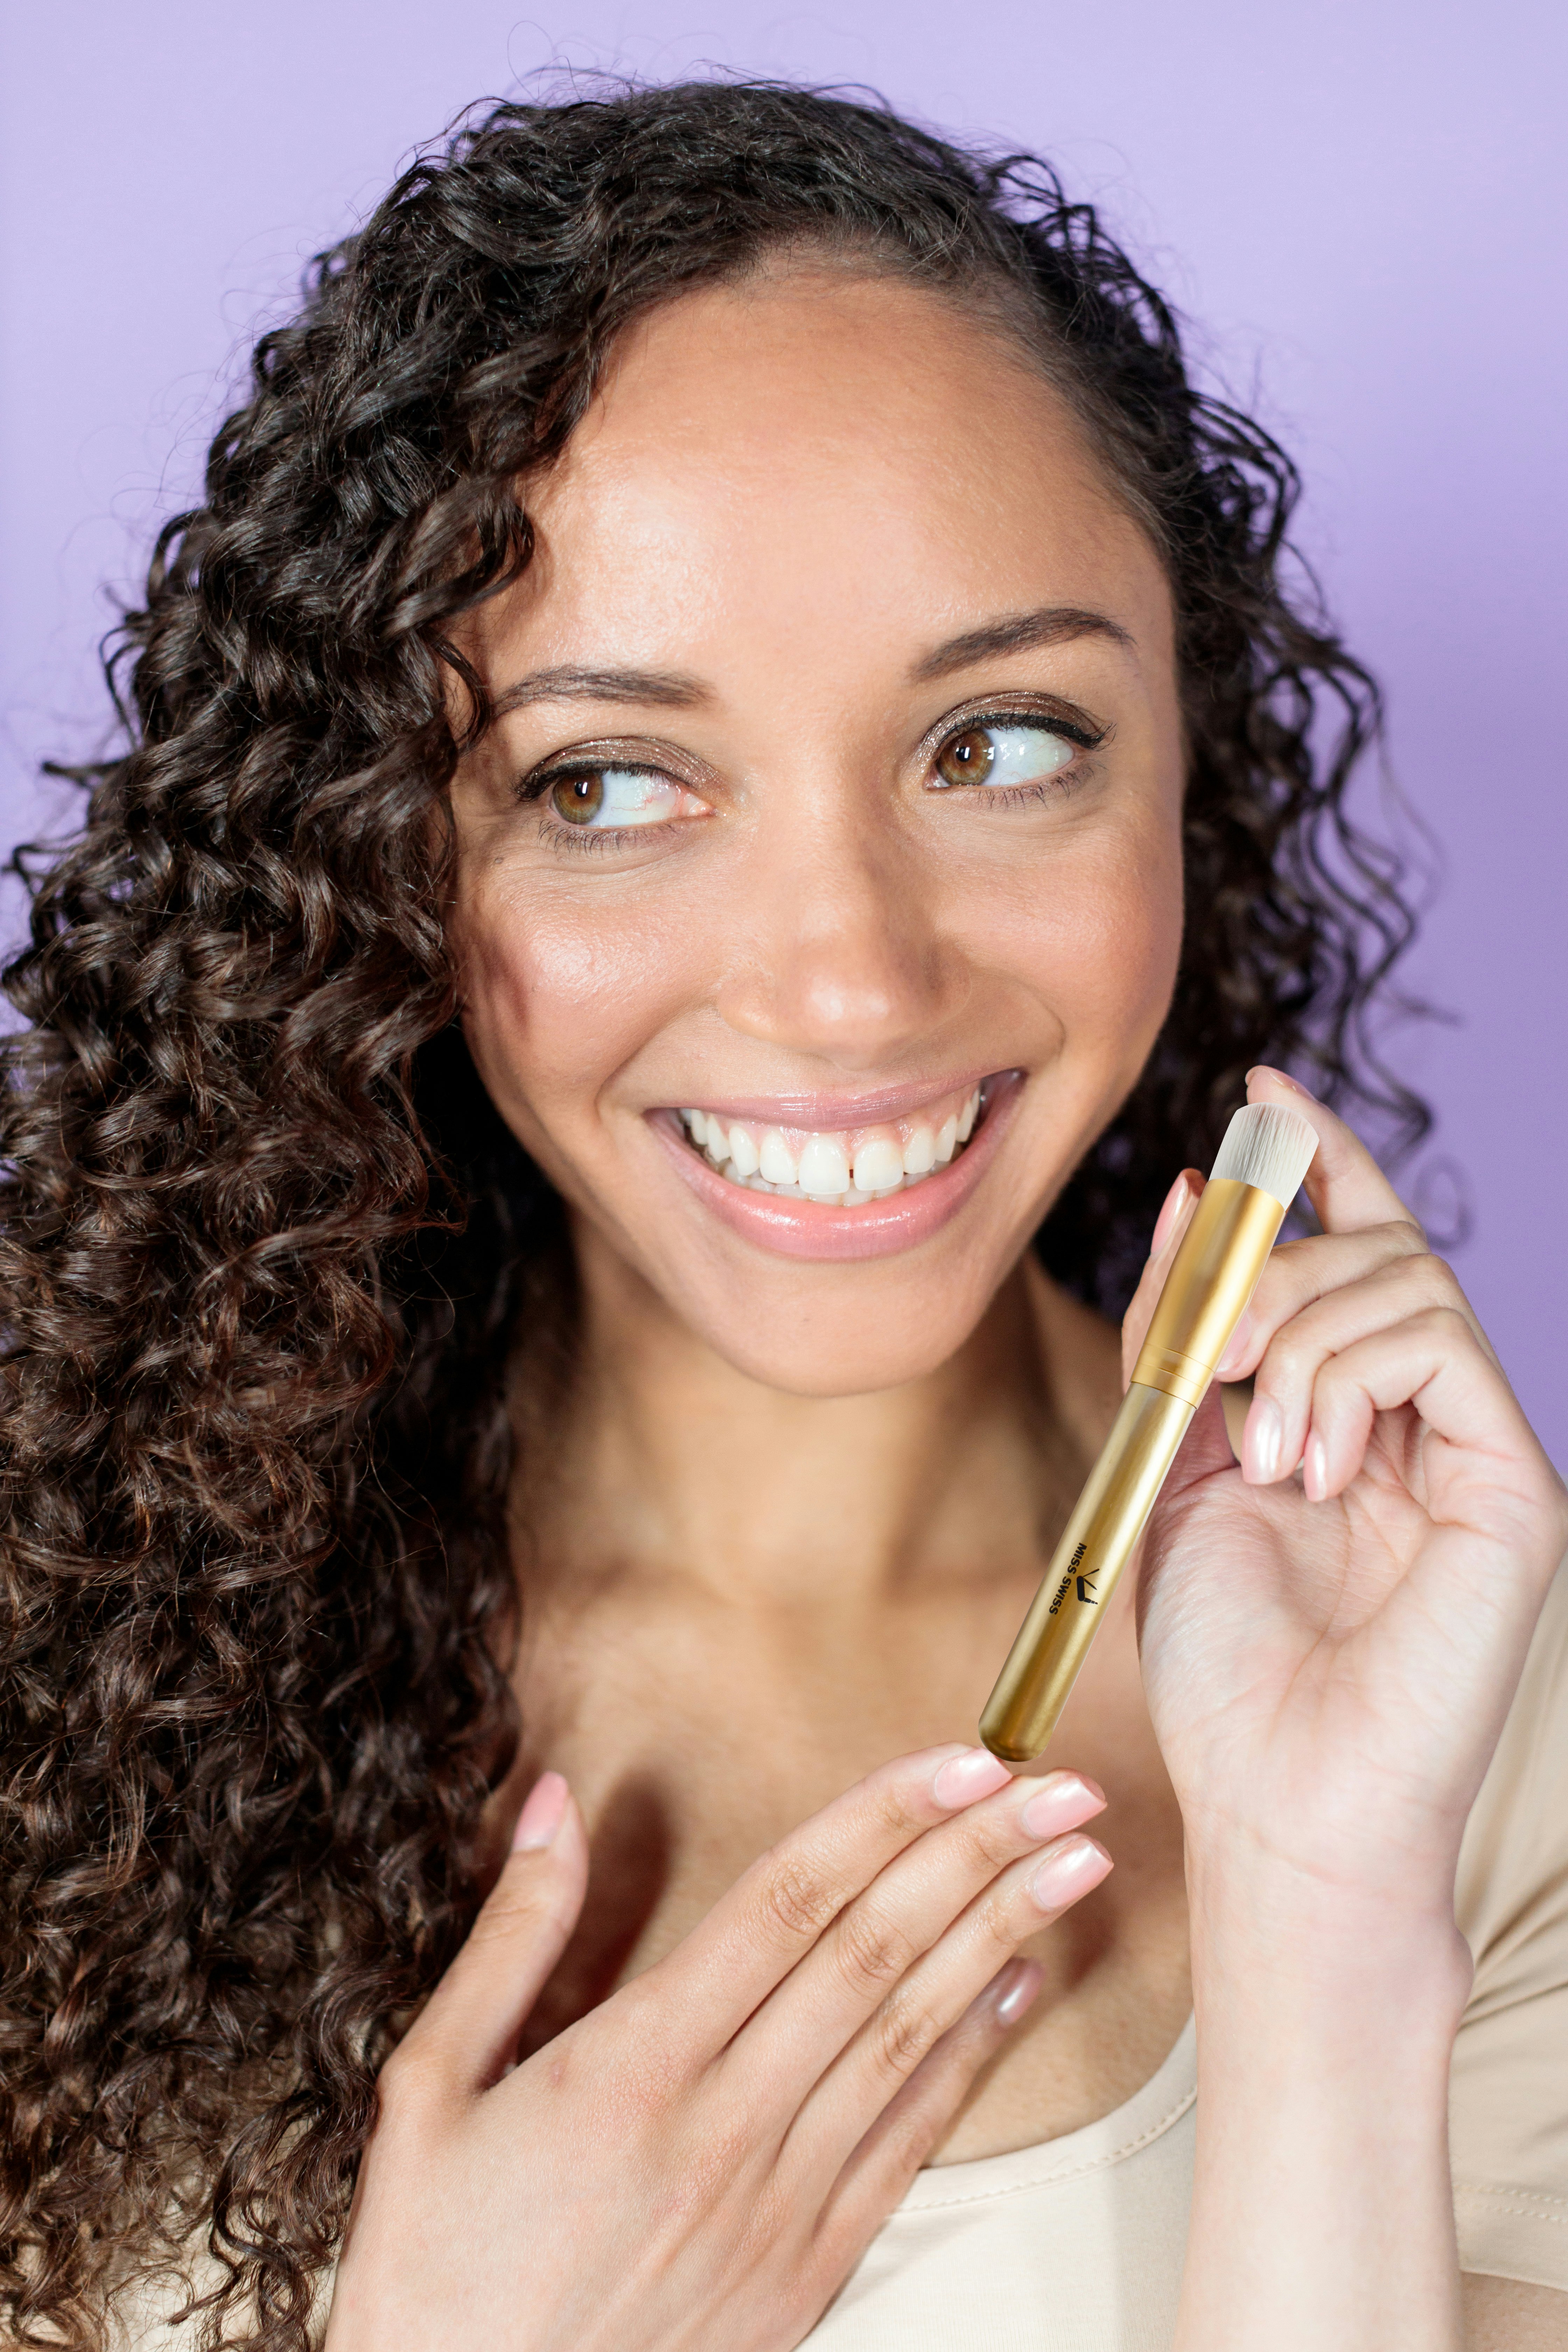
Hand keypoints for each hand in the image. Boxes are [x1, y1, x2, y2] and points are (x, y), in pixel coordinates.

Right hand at [325, 1745, 1109, 2351]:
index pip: (787, 1903)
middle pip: (873, 1956)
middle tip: (1054, 1788)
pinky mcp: (805, 2270)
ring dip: (1000, 1936)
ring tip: (1071, 1865)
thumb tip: (556, 1806)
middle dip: (975, 1856)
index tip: (956, 1762)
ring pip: (910, 2035)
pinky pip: (909, 2141)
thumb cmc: (436, 2266)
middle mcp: (721, 2127)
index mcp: (633, 2068)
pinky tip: (1018, 1987)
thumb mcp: (431, 2087)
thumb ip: (510, 1937)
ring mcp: (774, 2204)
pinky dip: (973, 2057)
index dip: (881, 1820)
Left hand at [1125, 1067, 1567, 1932]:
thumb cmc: (1221, 1658)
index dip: (1316, 1159)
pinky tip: (1315, 1466)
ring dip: (1300, 1338)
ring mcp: (1474, 1446)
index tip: (1261, 1088)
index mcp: (1343, 1410)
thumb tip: (1195, 1191)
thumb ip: (1181, 1333)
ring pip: (1405, 1281)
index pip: (1352, 1246)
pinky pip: (1440, 1342)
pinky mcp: (1514, 1480)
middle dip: (1274, 1267)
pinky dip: (1351, 1379)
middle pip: (1374, 1248)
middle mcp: (1420, 1419)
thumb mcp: (1165, 1459)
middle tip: (1209, 1360)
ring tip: (1261, 1447)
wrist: (1275, 1795)